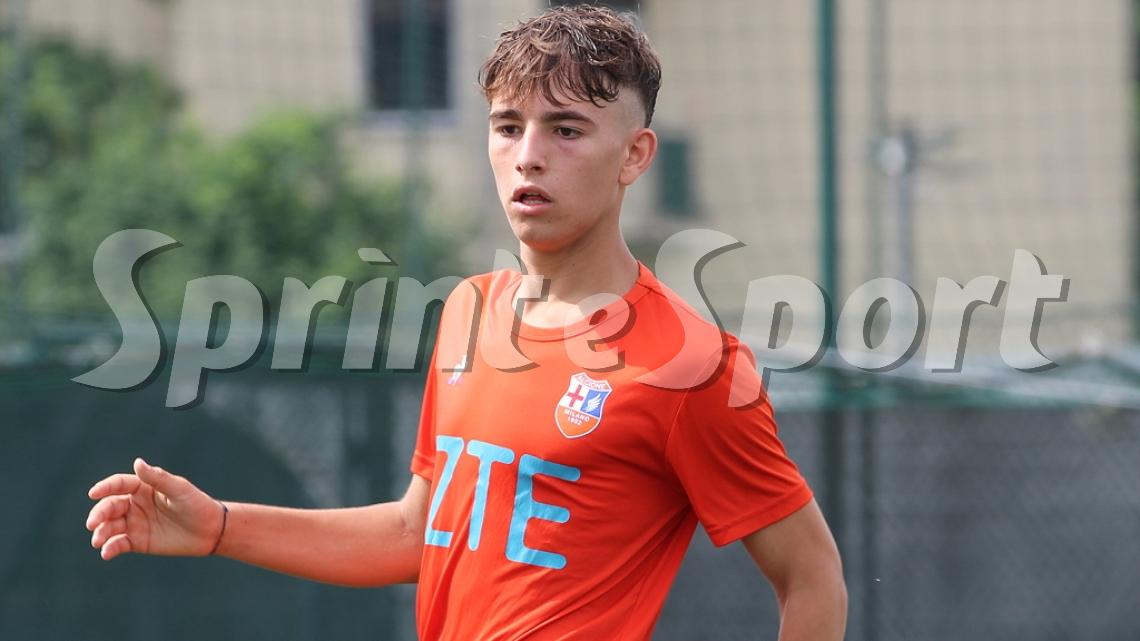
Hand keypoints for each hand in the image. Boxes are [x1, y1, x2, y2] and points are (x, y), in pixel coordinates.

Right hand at [85, 458, 225, 559]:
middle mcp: (134, 504)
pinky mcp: (137, 542)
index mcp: (143, 487)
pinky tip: (107, 552)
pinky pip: (118, 544)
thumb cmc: (196, 504)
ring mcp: (134, 523)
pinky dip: (110, 548)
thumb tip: (137, 462)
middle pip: (109, 506)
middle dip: (99, 514)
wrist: (209, 531)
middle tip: (92, 523)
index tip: (93, 493)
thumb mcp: (179, 489)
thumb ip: (158, 478)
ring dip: (101, 532)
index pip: (119, 485)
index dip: (105, 487)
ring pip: (110, 526)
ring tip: (98, 541)